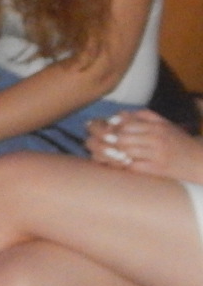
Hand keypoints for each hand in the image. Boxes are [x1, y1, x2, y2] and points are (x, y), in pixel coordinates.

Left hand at [87, 110, 202, 180]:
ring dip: (110, 152)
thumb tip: (117, 115)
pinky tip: (113, 163)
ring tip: (100, 152)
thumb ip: (142, 116)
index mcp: (156, 125)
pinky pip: (131, 166)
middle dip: (106, 140)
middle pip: (122, 137)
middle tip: (94, 142)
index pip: (125, 123)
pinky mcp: (156, 170)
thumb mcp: (164, 124)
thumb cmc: (178, 142)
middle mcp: (156, 138)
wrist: (199, 162)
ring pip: (124, 151)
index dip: (109, 126)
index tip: (98, 128)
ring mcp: (156, 154)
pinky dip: (119, 164)